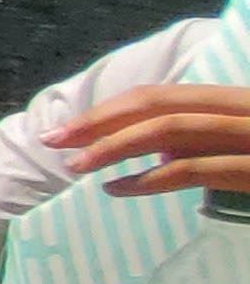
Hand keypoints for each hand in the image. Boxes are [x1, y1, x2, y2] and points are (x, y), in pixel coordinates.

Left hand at [48, 85, 249, 195]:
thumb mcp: (242, 140)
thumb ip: (205, 140)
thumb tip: (161, 149)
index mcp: (236, 100)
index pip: (162, 96)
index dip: (110, 109)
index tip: (68, 128)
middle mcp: (242, 108)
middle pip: (158, 105)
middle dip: (99, 121)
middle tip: (53, 140)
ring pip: (170, 130)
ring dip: (114, 146)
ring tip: (76, 165)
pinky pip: (193, 169)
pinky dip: (149, 177)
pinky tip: (115, 187)